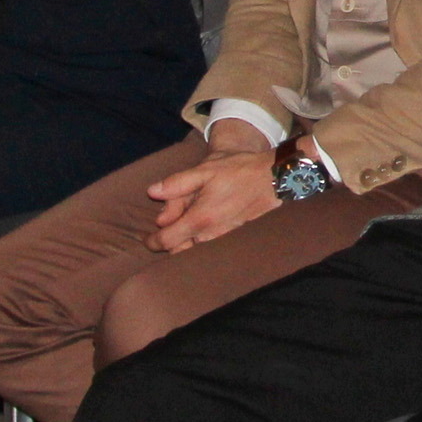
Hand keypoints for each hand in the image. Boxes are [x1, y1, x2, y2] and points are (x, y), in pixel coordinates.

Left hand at [147, 142, 282, 252]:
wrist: (275, 177)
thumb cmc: (240, 170)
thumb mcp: (205, 169)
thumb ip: (177, 183)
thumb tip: (152, 192)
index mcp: (199, 219)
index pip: (166, 242)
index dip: (152, 242)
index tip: (146, 239)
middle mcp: (211, 234)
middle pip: (179, 251)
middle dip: (168, 243)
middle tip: (166, 227)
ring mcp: (225, 238)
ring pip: (196, 250)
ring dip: (185, 243)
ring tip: (183, 227)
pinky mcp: (236, 237)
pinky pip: (211, 246)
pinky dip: (201, 241)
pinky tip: (202, 227)